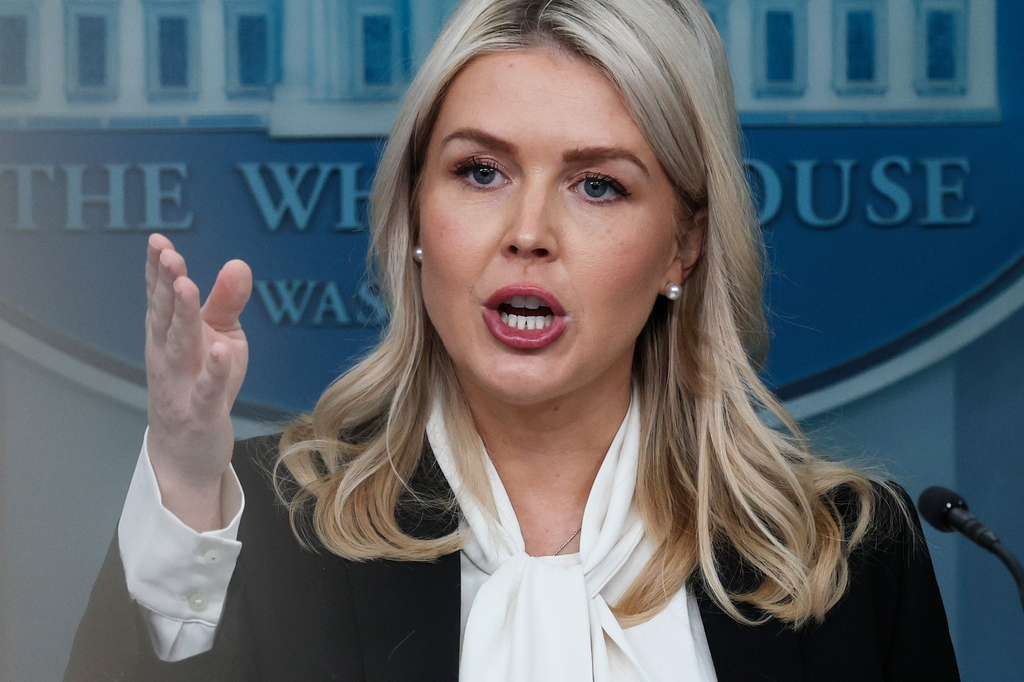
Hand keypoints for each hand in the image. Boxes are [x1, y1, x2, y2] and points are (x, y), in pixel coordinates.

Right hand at [144, 233, 252, 530]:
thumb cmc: (201, 383)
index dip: (157, 270)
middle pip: (166, 316)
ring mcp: (181, 385)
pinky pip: (209, 389)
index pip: (160, 297)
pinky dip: (215, 371)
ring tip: (188, 287)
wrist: (186, 451)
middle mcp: (167, 356)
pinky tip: (222, 351)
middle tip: (169, 256)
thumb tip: (239, 264)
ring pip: (180, 347)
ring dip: (184, 317)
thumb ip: (226, 303)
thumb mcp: (219, 338)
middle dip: (167, 285)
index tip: (158, 241)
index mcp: (168, 335)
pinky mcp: (202, 411)